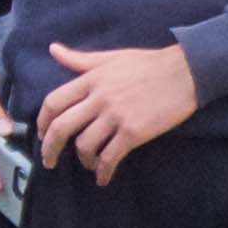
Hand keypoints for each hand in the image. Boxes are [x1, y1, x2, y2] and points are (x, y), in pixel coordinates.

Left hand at [36, 40, 197, 182]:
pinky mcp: (134, 132)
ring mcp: (116, 116)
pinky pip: (110, 157)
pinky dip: (103, 171)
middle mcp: (99, 98)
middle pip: (62, 128)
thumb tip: (53, 50)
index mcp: (91, 79)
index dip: (42, 122)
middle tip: (48, 162)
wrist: (186, 72)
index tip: (41, 134)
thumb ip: (80, 59)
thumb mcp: (111, 57)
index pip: (54, 102)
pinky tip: (103, 178)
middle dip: (50, 149)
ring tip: (89, 164)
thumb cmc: (149, 64)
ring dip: (83, 160)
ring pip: (85, 145)